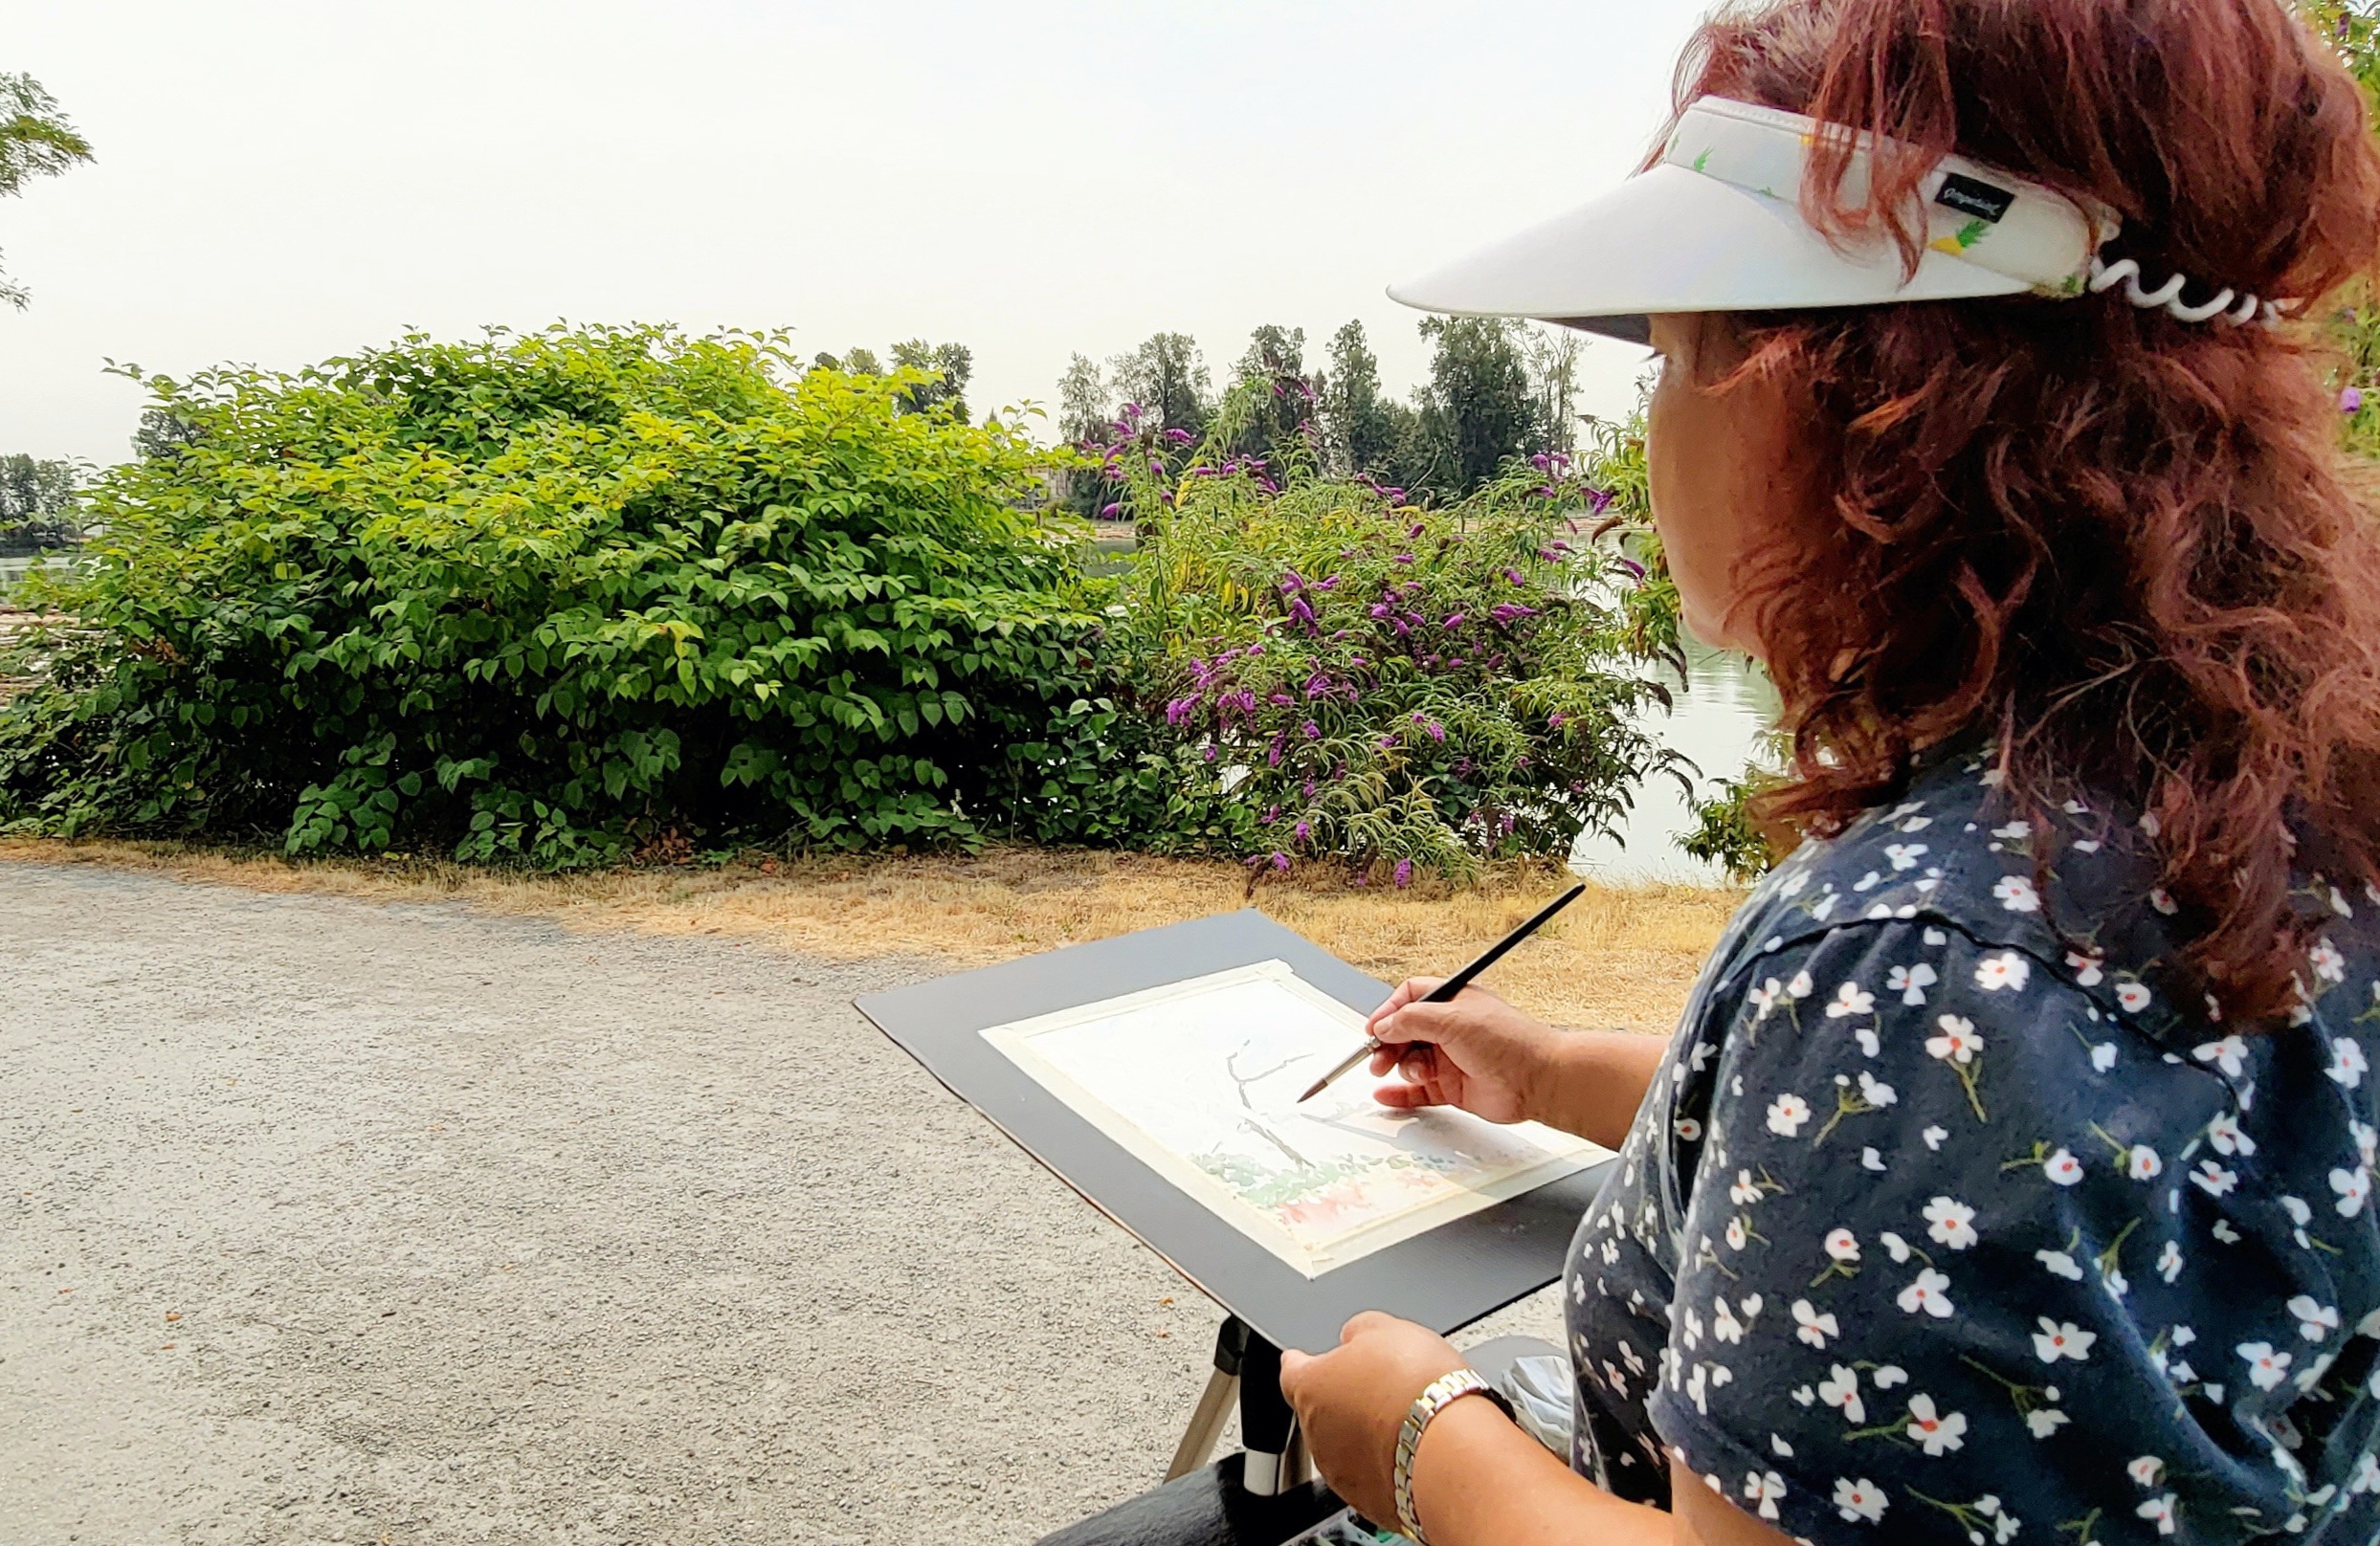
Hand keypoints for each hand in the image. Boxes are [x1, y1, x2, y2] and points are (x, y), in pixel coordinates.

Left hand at [1279, 1312, 1468, 1528]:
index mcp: (1311, 1386)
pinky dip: (1387, 1464)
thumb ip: (1358, 1330)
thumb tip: (1354, 1336)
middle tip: (1383, 1386)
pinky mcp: (1368, 1501)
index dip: (1302, 1362)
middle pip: (1322, 1410)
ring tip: (1406, 1419)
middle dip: (1346, 1399)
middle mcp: (1317, 1434)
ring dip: (1365, 1434)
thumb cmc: (1418, 1389)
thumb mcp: (1386, 1328)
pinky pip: (1372, 1476)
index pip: (1292, 1370)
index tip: (1304, 1359)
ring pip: (1345, 1446)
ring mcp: (1340, 1472)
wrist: (1451, 1449)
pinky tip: (1414, 1450)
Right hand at [1364, 979, 1564, 1125]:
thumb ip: (1411, 1020)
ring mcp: (1451, 1058)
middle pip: (1405, 1032)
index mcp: (1452, 1002)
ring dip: (1402, 1067)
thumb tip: (1385, 1025)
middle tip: (1378, 1058)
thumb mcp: (1452, 1019)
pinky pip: (1419, 1090)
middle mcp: (1451, 1028)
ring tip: (1416, 1072)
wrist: (1538, 1080)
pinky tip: (1386, 1095)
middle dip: (1388, 1044)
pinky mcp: (1454, 1087)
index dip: (1389, 1011)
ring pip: (1410, 1062)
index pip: (1410, 998)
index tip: (1374, 1028)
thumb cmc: (1509, 1041)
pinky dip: (1400, 1093)